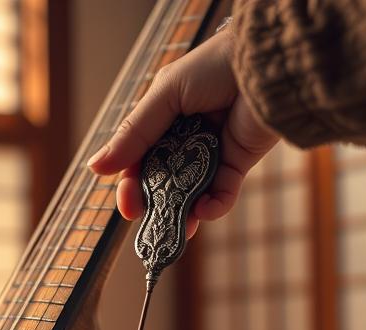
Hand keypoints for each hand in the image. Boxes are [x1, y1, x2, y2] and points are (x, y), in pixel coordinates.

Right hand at [86, 28, 278, 237]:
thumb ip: (134, 134)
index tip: (128, 207)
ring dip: (182, 213)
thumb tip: (95, 168)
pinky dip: (213, 206)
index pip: (138, 160)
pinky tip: (205, 210)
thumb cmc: (216, 66)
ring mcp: (212, 153)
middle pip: (162, 180)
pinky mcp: (239, 163)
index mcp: (163, 117)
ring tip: (178, 230)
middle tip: (149, 222)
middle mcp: (185, 137)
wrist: (269, 64)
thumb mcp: (166, 96)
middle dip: (155, 203)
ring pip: (190, 192)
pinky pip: (222, 193)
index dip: (131, 185)